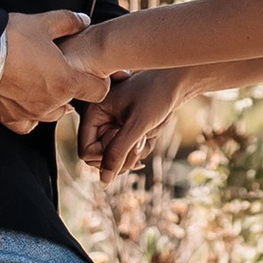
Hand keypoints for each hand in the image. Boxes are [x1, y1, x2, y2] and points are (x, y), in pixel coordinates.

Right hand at [0, 8, 108, 133]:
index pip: (98, 91)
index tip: (93, 74)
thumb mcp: (44, 23)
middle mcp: (51, 103)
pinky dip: (28, 117)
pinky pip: (26, 125)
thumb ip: (69, 22)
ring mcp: (30, 114)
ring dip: (51, 103)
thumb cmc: (12, 37)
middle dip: (69, 90)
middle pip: (72, 104)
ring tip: (41, 86)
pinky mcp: (8, 118)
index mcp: (66, 82)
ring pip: (50, 115)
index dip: (99, 82)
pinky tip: (24, 103)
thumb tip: (83, 20)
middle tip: (59, 73)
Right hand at [78, 65, 192, 180]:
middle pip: (100, 158)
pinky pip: (128, 151)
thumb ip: (117, 152)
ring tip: (147, 134)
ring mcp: (111, 125)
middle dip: (123, 155)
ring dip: (135, 152)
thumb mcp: (137, 125)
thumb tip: (104, 182)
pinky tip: (151, 133)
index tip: (127, 141)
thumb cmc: (156, 94)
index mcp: (92, 113)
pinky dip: (141, 147)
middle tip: (140, 142)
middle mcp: (99, 120)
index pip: (86, 152)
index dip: (106, 155)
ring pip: (117, 157)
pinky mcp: (124, 128)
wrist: (176, 80)